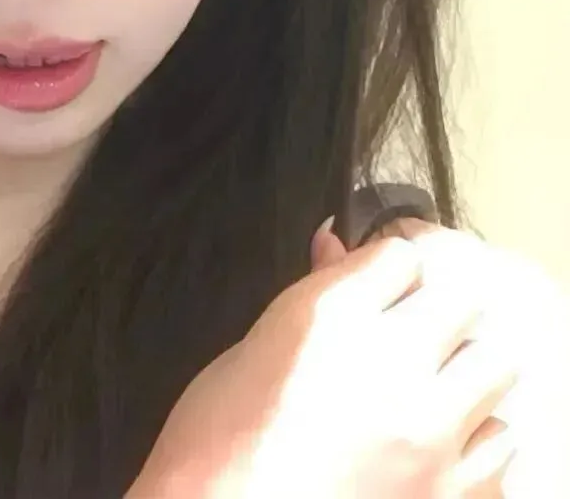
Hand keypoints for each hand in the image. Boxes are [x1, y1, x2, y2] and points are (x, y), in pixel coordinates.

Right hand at [130, 230, 517, 498]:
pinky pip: (500, 441)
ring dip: (461, 369)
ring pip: (494, 367)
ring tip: (423, 389)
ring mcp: (434, 432)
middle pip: (462, 301)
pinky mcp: (455, 490)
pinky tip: (434, 442)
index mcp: (334, 316)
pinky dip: (474, 435)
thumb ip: (311, 297)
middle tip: (401, 331)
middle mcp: (396, 363)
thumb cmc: (219, 435)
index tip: (374, 283)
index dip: (385, 266)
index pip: (401, 255)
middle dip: (434, 308)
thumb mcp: (250, 349)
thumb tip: (336, 246)